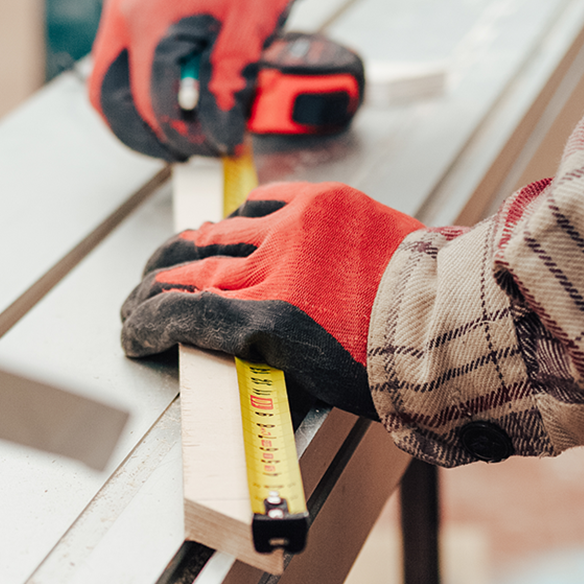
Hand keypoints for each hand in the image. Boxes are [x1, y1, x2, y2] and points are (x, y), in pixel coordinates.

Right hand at [89, 0, 301, 159]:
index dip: (183, 135)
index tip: (214, 147)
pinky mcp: (126, 9)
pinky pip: (117, 63)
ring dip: (133, 118)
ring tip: (175, 135)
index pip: (153, 100)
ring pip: (105, 85)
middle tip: (183, 154)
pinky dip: (135, 91)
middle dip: (144, 138)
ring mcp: (119, 10)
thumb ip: (228, 88)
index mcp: (152, 17)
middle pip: (110, 100)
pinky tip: (169, 102)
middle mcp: (124, 13)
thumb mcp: (248, 33)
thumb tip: (220, 136)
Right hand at [120, 182, 422, 416]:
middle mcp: (272, 269)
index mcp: (266, 322)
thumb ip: (259, 355)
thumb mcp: (313, 382)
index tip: (132, 330)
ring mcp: (296, 228)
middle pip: (186, 270)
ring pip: (218, 232)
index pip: (178, 314)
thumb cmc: (392, 366)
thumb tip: (223, 346)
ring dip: (190, 249)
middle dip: (152, 288)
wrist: (451, 321)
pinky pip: (263, 202)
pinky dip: (241, 217)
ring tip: (177, 258)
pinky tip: (234, 225)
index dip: (145, 323)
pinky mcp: (323, 202)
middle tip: (140, 298)